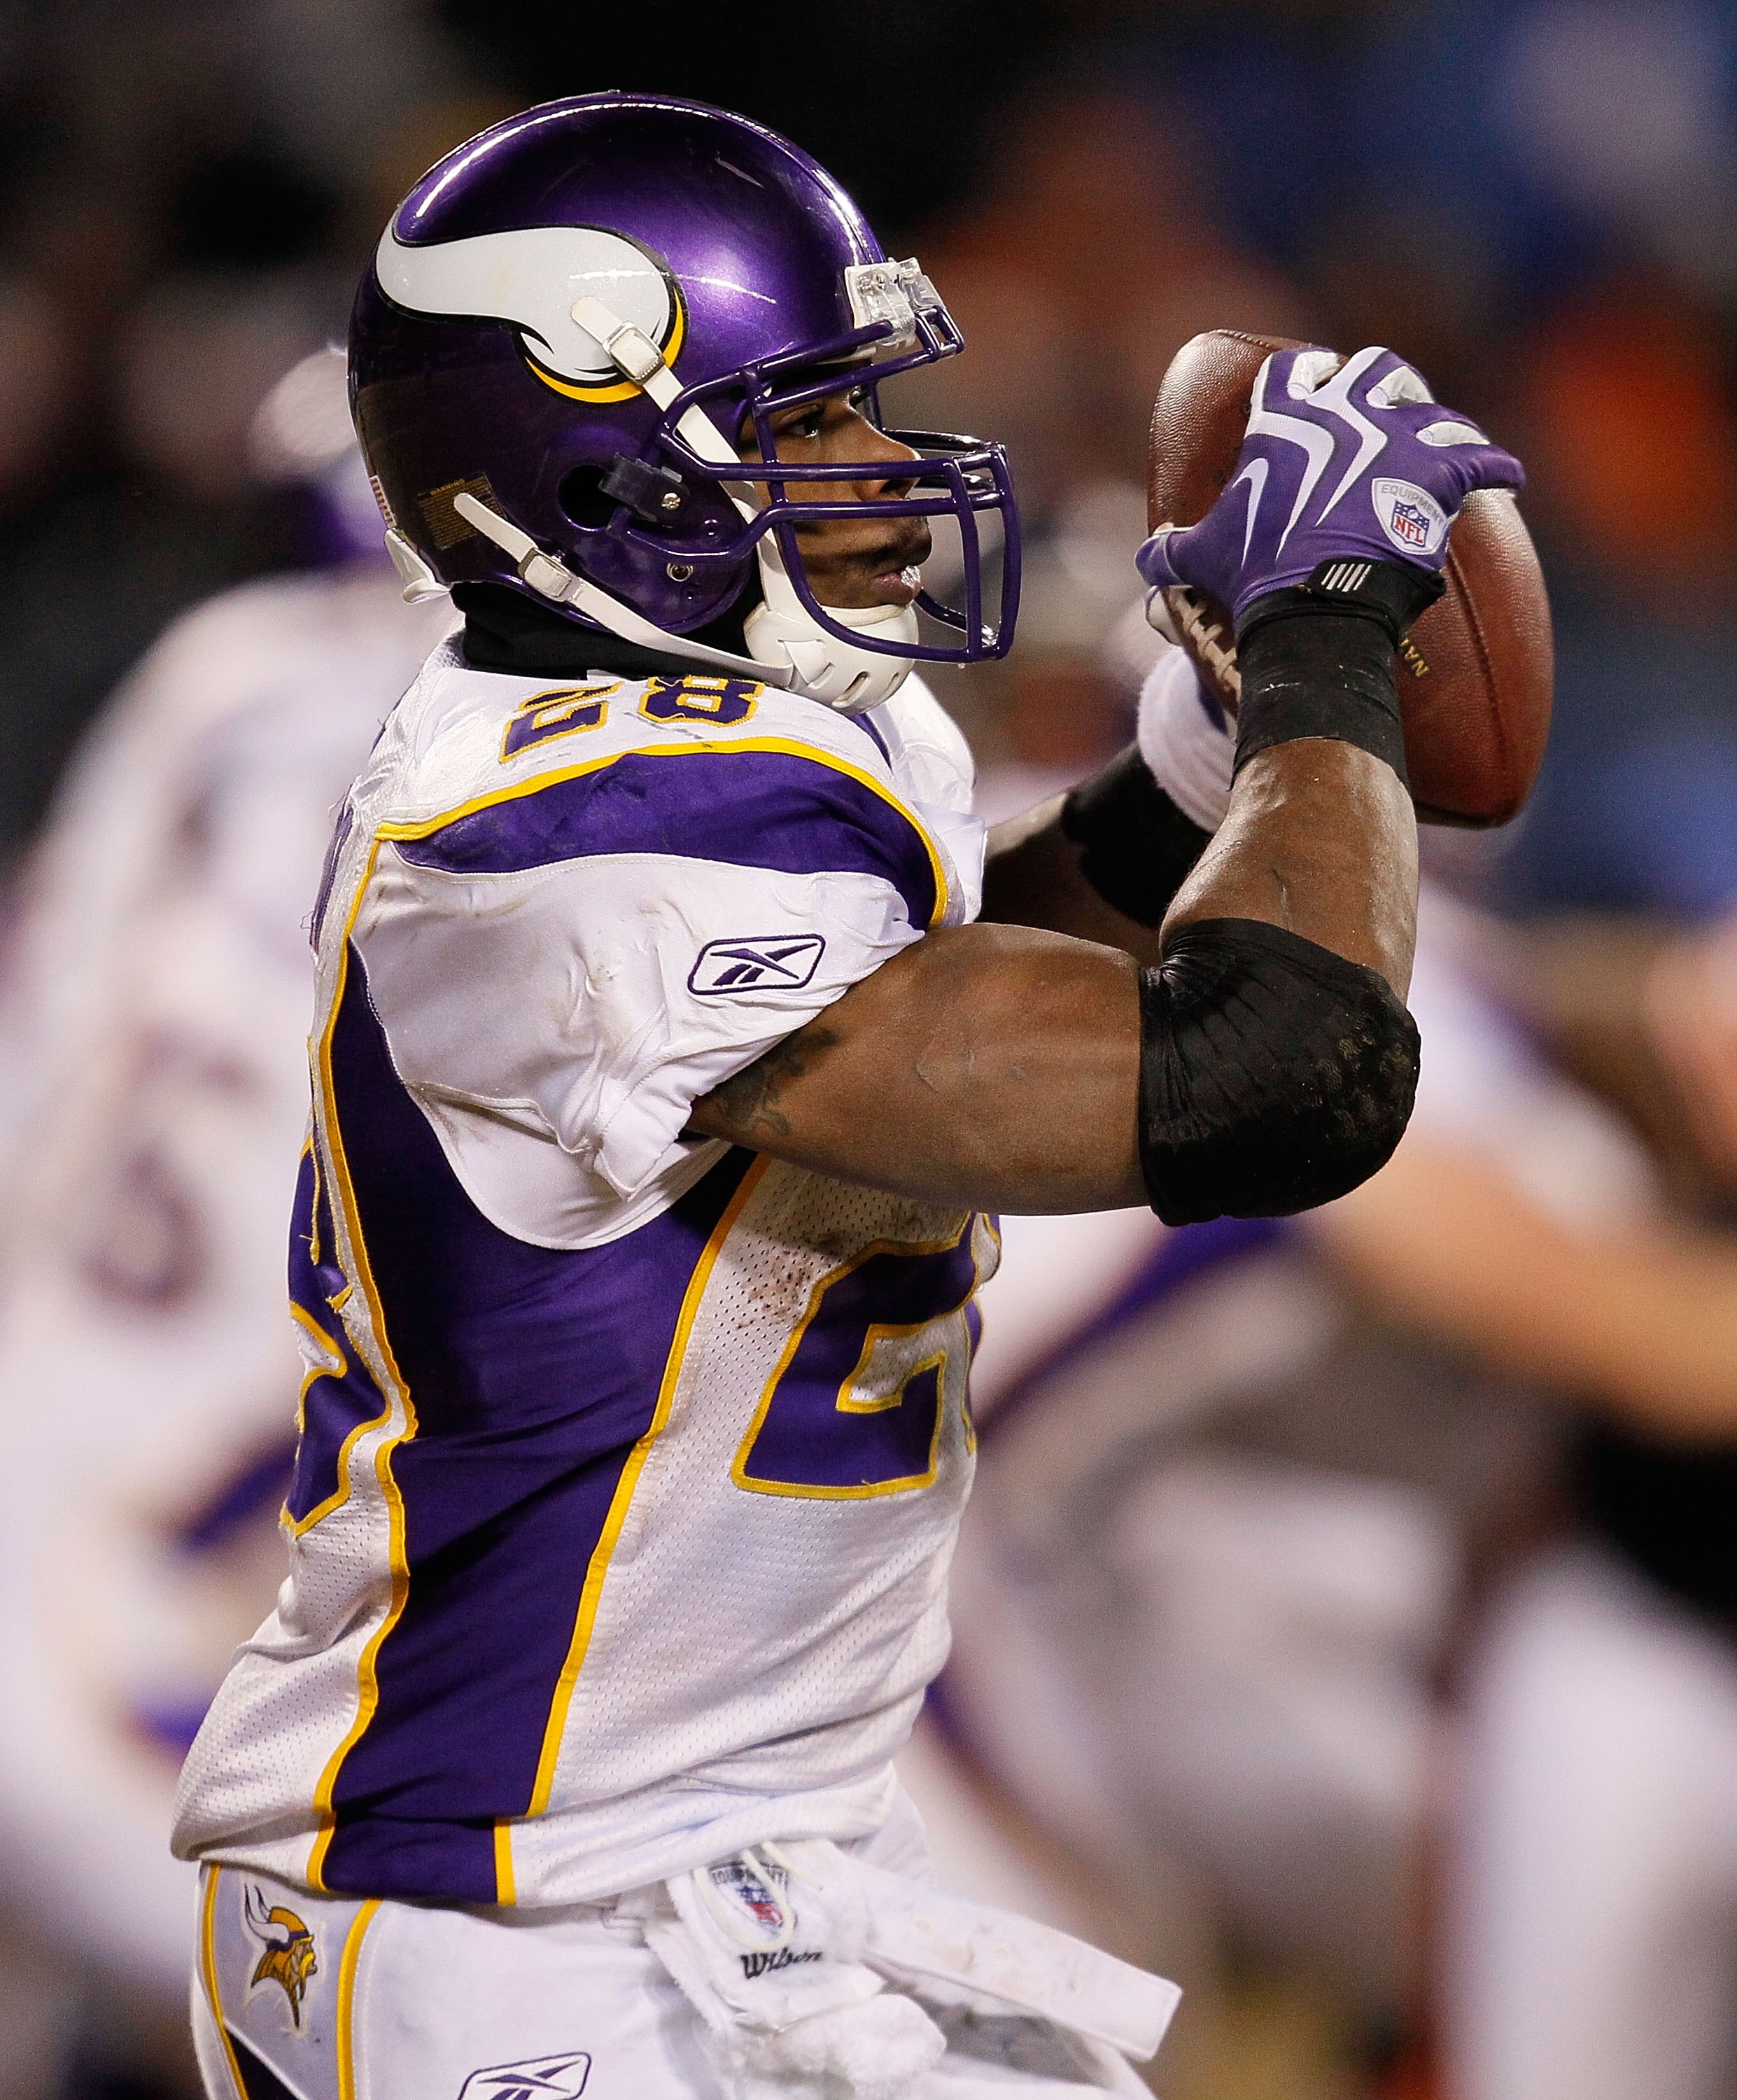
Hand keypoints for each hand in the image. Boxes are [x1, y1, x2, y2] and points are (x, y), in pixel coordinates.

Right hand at [1137, 346, 1525, 621]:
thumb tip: (1147, 562)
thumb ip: (1173, 551)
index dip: (1304, 376)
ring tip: (1448, 438)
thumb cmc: (1255, 574)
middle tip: (1389, 407)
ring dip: (1441, 420)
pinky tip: (1509, 477)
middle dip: (1383, 383)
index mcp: (1284, 420)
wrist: (1313, 602)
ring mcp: (1399, 437)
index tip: (1312, 385)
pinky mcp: (1442, 470)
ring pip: (1433, 405)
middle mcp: (1346, 411)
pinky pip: (1484, 458)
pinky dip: (1497, 468)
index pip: (1294, 370)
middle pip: (1375, 367)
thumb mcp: (1203, 558)